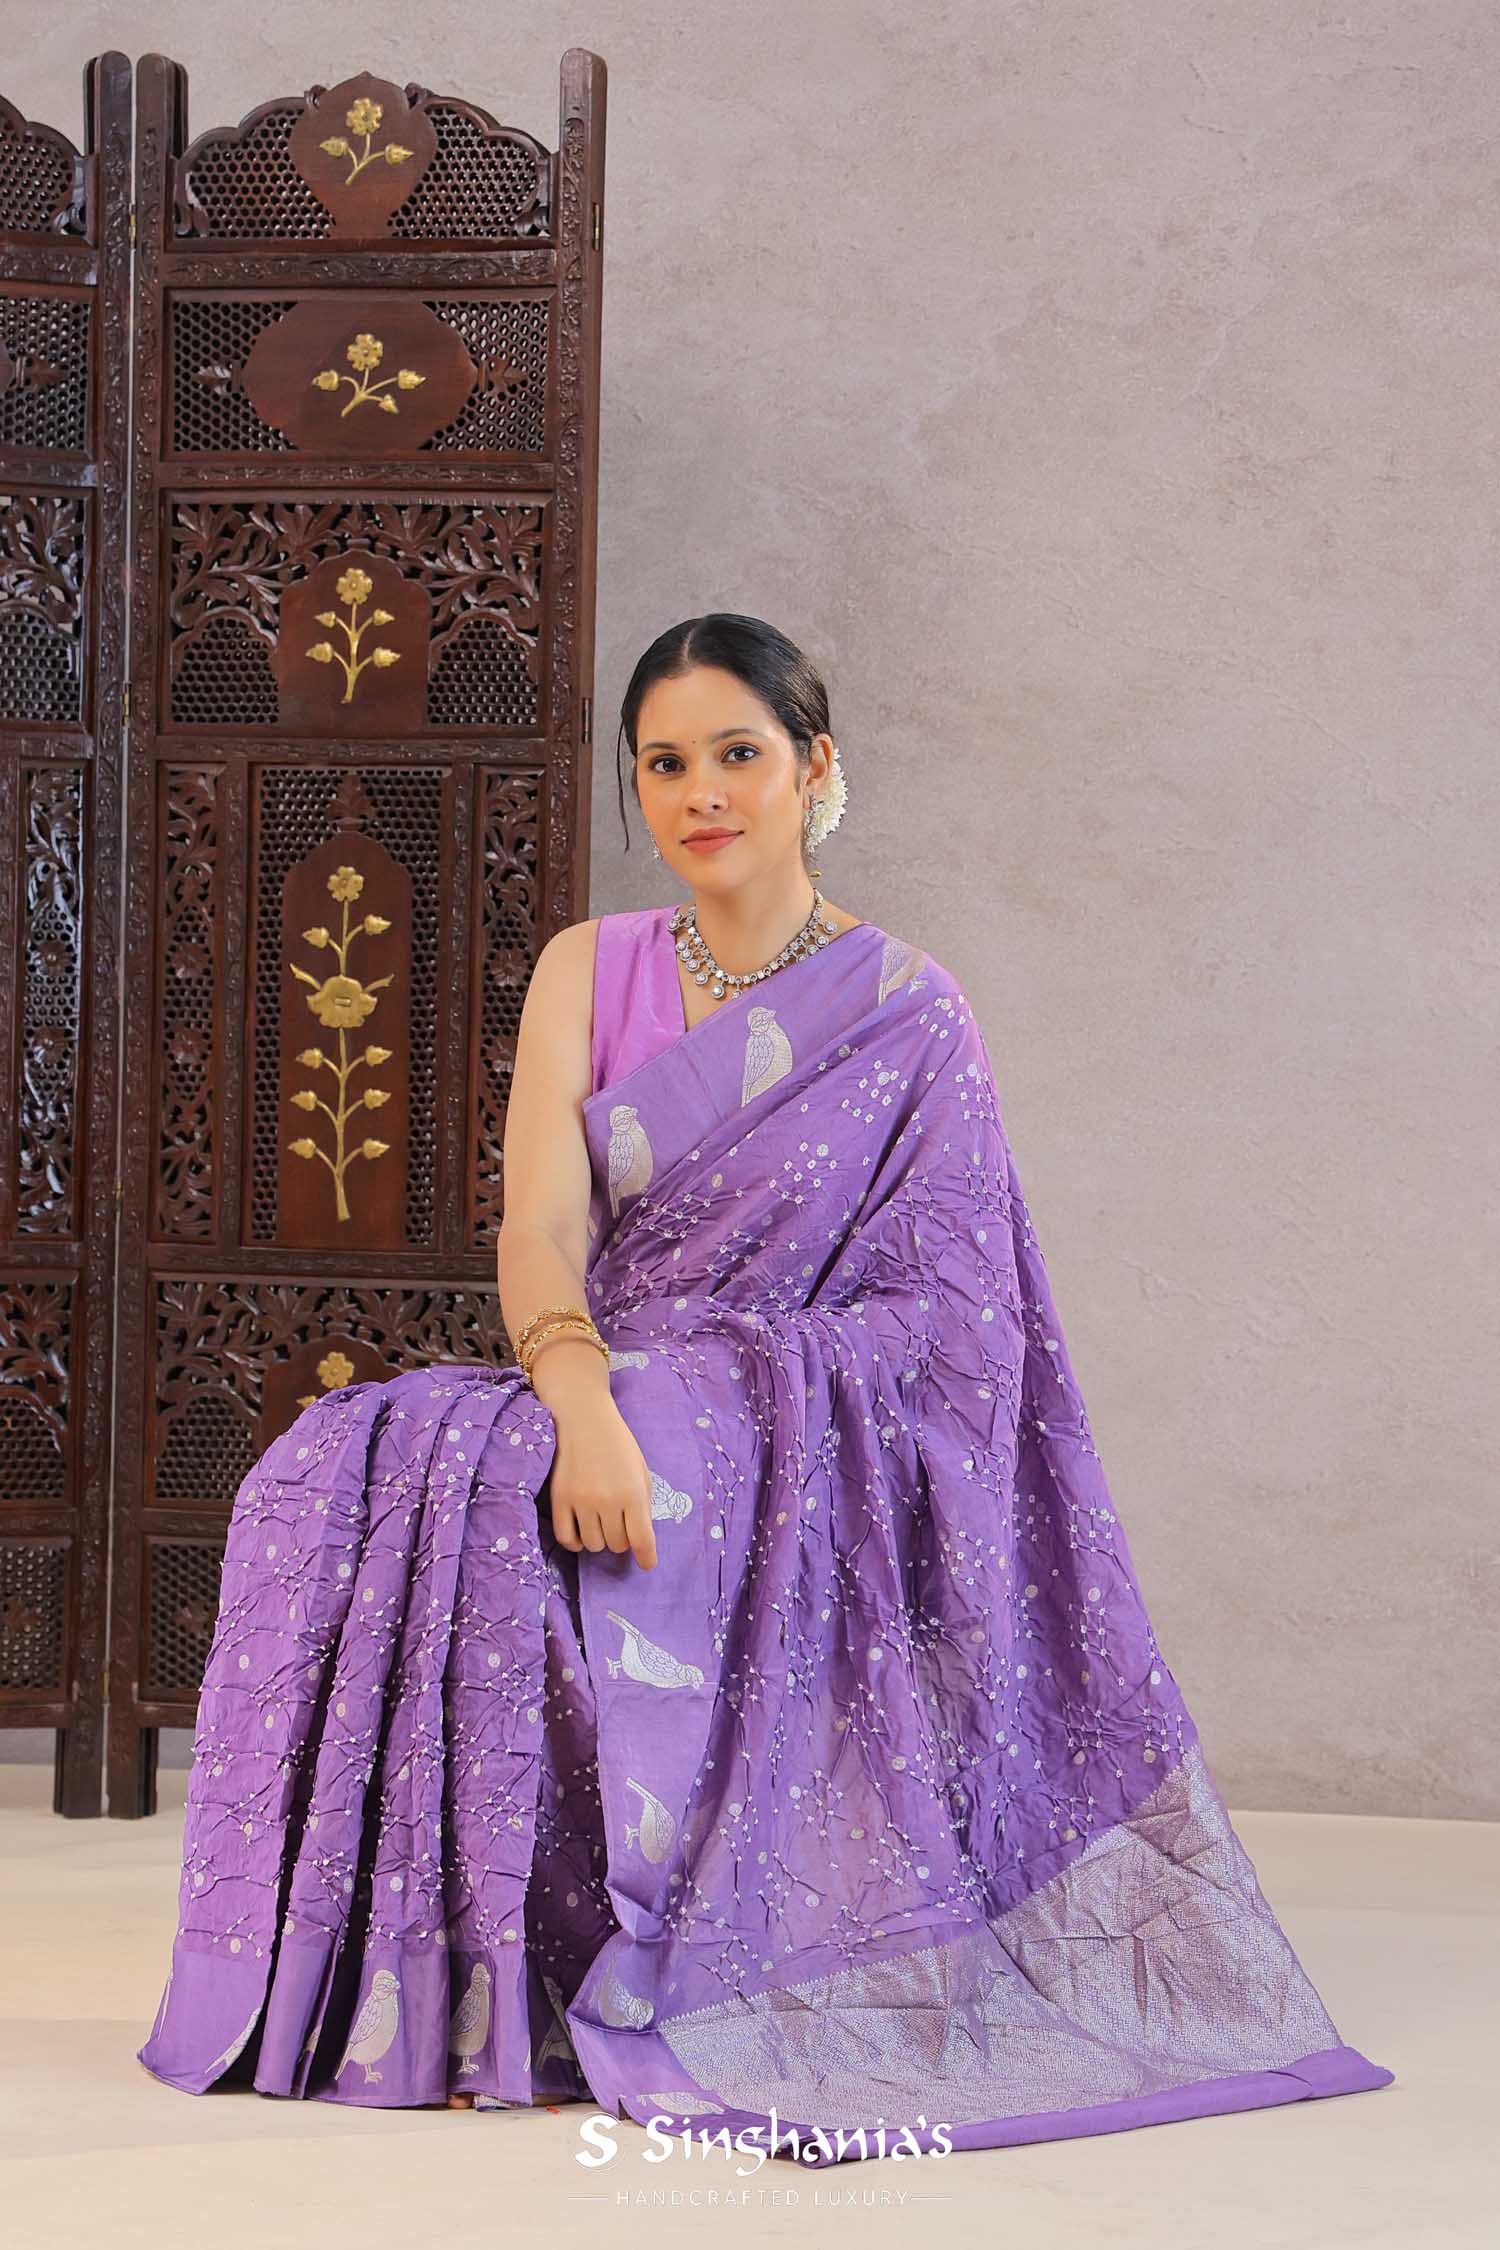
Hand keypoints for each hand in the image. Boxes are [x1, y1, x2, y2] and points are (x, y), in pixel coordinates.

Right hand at [546, 1395, 658, 1569]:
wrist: (583, 1418)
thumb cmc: (617, 1443)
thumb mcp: (640, 1470)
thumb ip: (643, 1504)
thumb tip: (641, 1538)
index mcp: (633, 1492)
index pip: (642, 1539)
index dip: (647, 1557)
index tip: (647, 1563)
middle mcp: (607, 1500)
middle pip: (617, 1545)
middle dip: (622, 1538)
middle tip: (620, 1522)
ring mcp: (580, 1501)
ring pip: (594, 1545)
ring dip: (601, 1539)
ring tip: (601, 1521)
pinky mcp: (558, 1500)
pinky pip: (567, 1539)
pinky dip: (577, 1543)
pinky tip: (583, 1532)